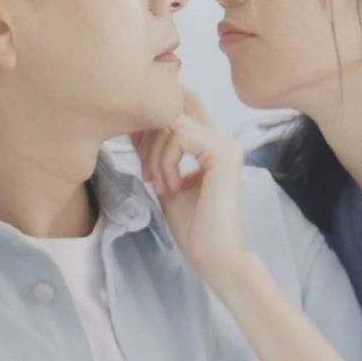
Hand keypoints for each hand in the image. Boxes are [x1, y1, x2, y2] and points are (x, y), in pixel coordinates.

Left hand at [131, 88, 250, 288]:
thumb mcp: (166, 179)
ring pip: (172, 121)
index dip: (152, 118)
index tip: (139, 153)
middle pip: (175, 103)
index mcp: (210, 142)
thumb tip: (136, 124)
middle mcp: (221, 136)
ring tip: (158, 185)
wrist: (214, 257)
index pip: (182, 104)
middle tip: (146, 171)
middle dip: (149, 133)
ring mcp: (225, 143)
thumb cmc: (192, 227)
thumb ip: (158, 152)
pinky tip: (169, 187)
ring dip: (154, 154)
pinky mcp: (222, 153)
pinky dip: (165, 161)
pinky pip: (179, 136)